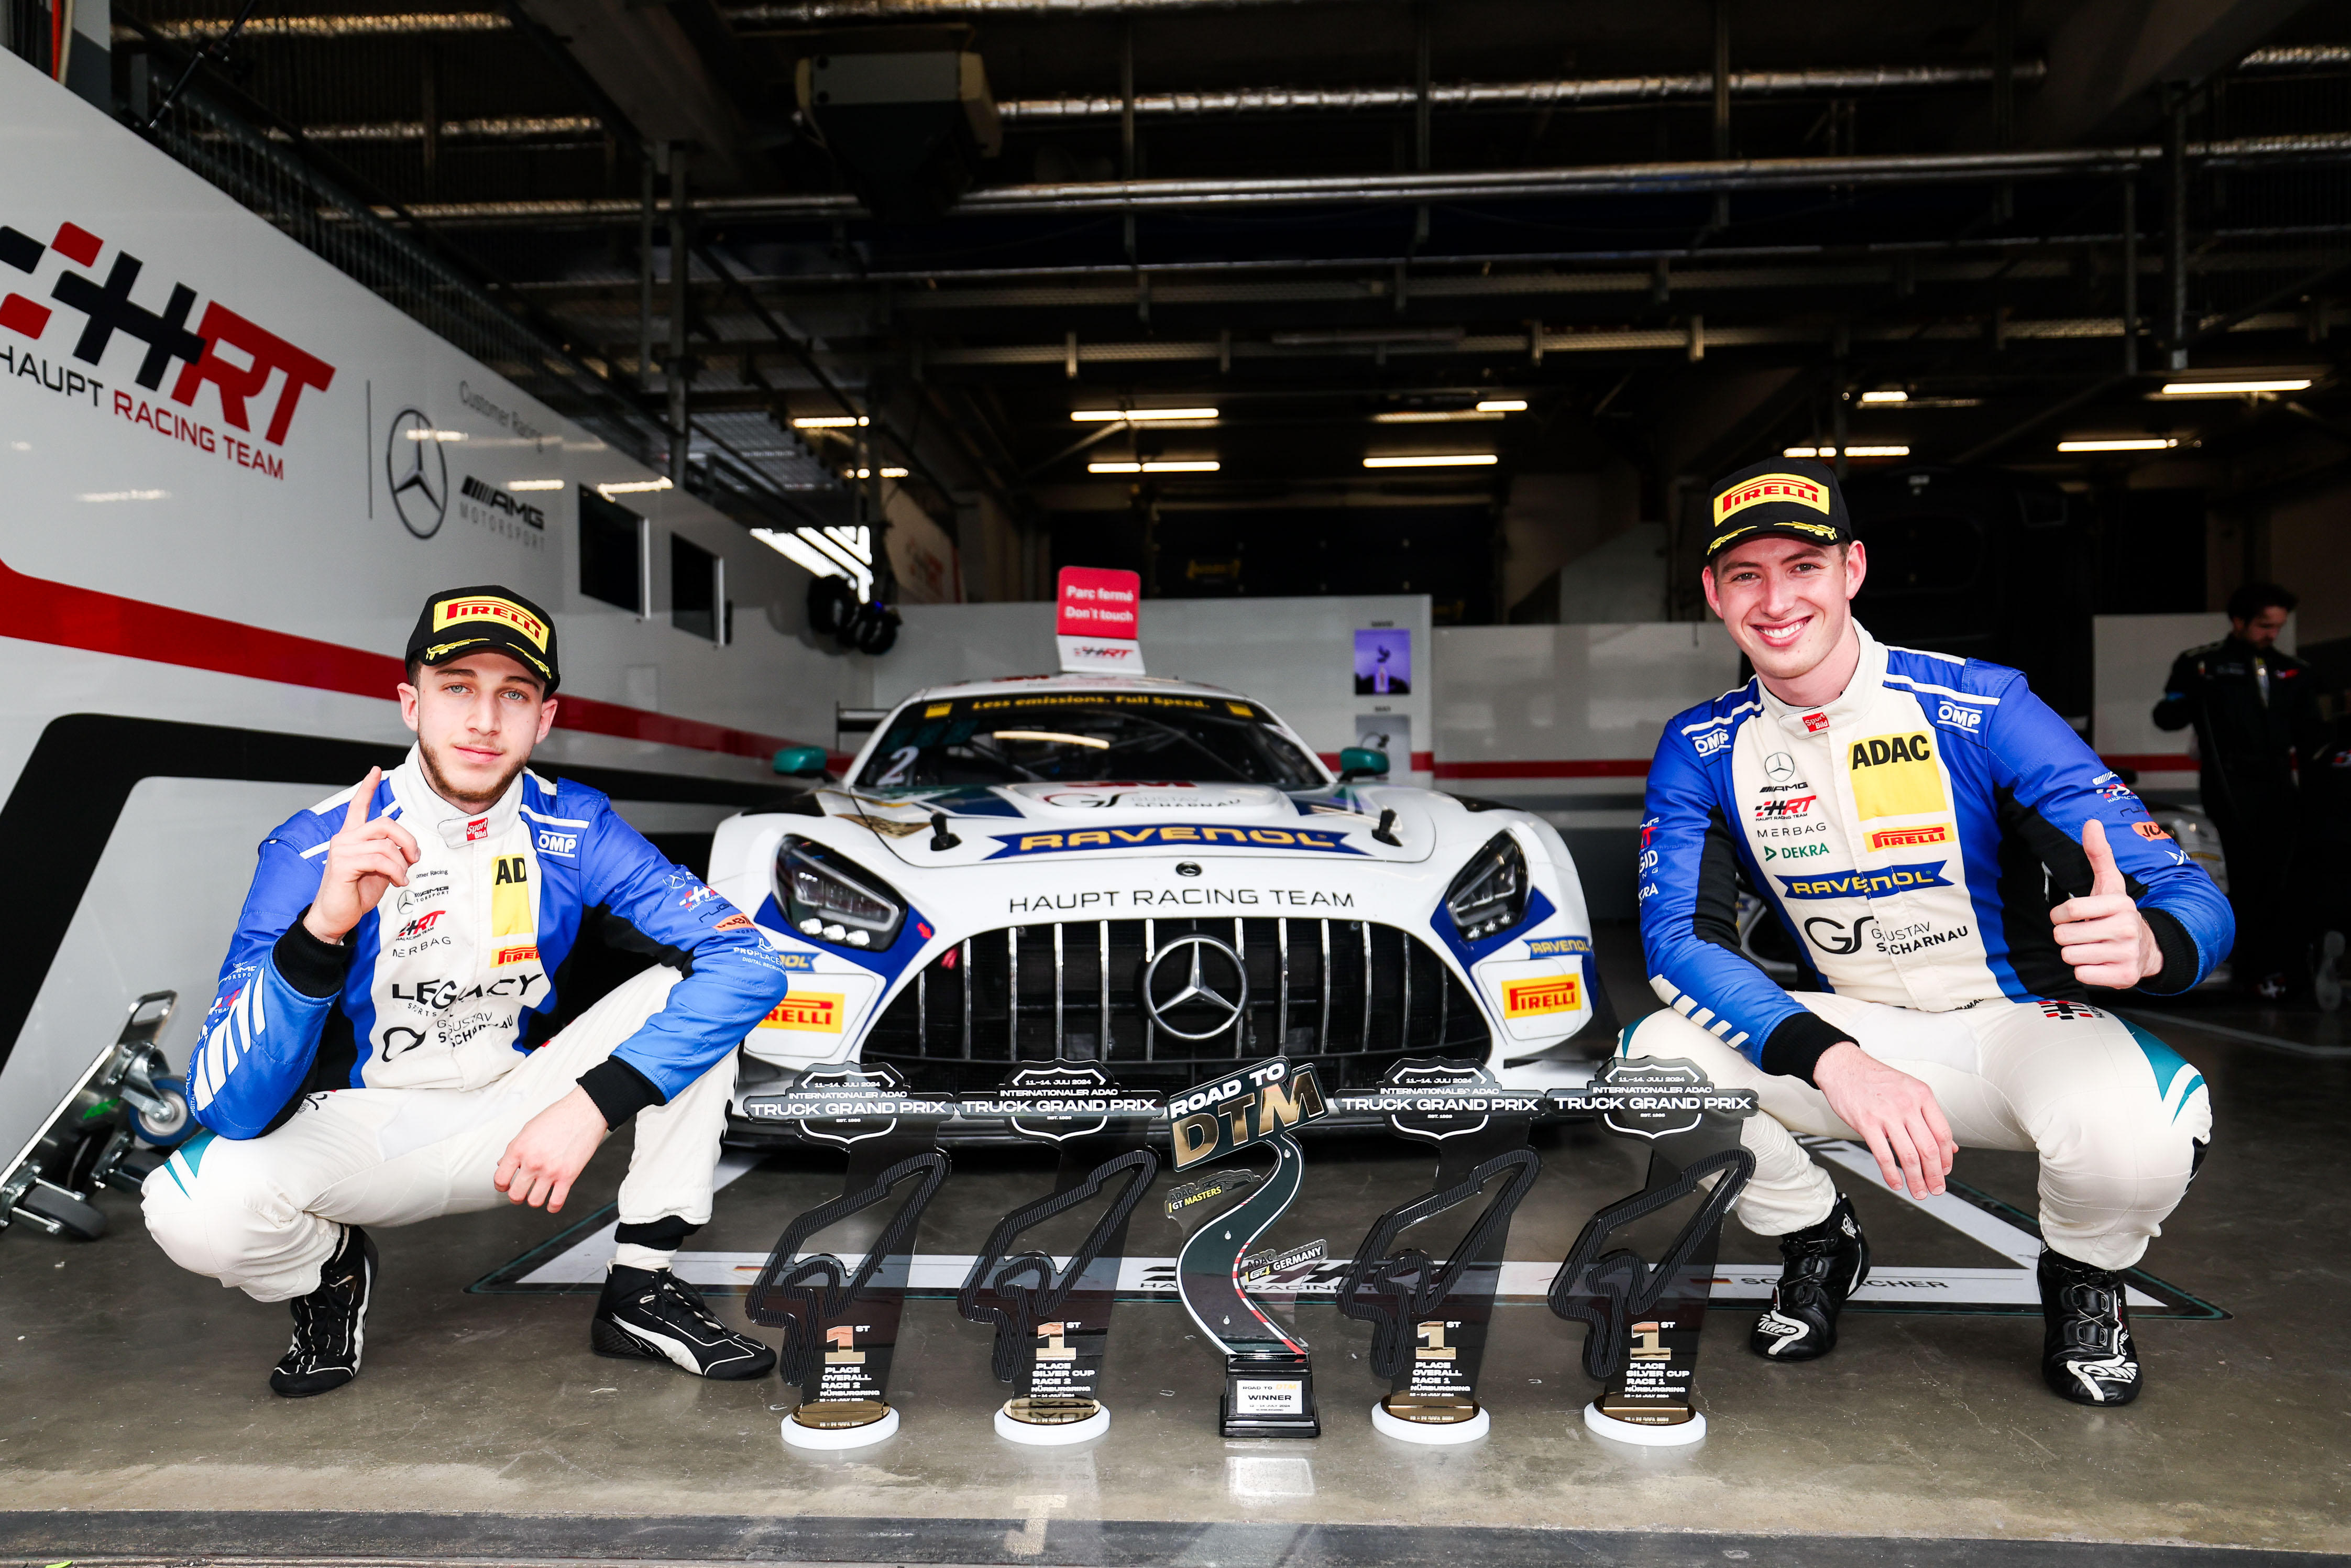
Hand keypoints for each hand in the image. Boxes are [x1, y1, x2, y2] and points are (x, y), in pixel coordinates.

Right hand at [302, 767, 419, 943]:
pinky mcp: (343, 864)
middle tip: (415, 857)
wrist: (335, 917)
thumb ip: (390, 854)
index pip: (358, 806)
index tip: (376, 771)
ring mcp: (342, 850)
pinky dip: (396, 872)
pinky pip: (380, 860)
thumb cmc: (355, 894)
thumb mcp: (379, 870)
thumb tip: (408, 850)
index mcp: (352, 837)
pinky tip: (398, 882)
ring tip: (401, 877)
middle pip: (384, 823)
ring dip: (401, 863)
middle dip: (407, 839)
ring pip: (385, 845)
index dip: (367, 787)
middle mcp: (345, 838)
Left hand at [494, 1087, 608, 1213]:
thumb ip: (514, 1149)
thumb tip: (504, 1165)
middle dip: (516, 1196)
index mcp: (519, 1149)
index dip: (501, 1186)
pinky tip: (552, 1201)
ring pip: (534, 1201)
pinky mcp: (568, 1176)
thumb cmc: (558, 1117)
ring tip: (537, 1194)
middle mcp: (533, 1162)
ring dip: (533, 1200)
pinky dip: (552, 1206)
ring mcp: (550, 1170)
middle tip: (521, 1192)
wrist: (584, 1112)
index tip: (506, 1186)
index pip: (500, 1179)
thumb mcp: (528, 1129)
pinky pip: (556, 1202)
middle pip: (515, 1195)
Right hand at [1812, 1042, 1955, 1198]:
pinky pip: (1883, 1155)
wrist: (1844, 1067)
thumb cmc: (1875, 1079)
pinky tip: (1896, 1182)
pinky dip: (1892, 1174)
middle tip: (1936, 1188)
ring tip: (1919, 1191)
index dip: (1947, 1158)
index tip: (1945, 1171)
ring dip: (1917, 1179)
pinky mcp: (1866, 1123)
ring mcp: (1887, 1114)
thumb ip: (1929, 1117)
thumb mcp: (1910, 1090)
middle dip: (1935, 1175)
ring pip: (1909, 1156)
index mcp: (1922, 1095)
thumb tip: (1949, 1145)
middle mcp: (1907, 1104)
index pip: (1943, 1133)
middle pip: (1929, 1149)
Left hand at [2052, 819, 2163, 988]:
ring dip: (2075, 954)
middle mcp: (2126, 928)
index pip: (2069, 909)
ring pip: (2070, 956)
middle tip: (2085, 934)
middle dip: (2067, 936)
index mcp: (2120, 904)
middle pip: (2064, 936)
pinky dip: (2085, 971)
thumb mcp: (2110, 883)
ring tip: (2093, 947)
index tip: (2072, 916)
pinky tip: (2100, 963)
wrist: (2147, 949)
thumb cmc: (2118, 914)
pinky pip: (2081, 975)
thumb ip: (2098, 854)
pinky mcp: (2124, 977)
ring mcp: (2127, 953)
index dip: (2061, 915)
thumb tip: (2092, 823)